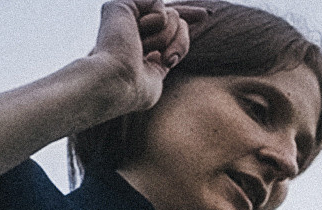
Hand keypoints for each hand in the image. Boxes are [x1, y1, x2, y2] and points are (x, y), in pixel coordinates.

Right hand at [88, 1, 207, 115]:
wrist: (116, 82)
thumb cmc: (135, 90)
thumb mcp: (158, 74)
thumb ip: (165, 55)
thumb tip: (176, 39)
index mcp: (136, 43)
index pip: (168, 25)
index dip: (187, 16)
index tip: (205, 15)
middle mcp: (129, 26)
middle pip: (176, 19)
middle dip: (181, 42)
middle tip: (168, 61)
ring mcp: (124, 15)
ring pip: (172, 15)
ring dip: (167, 39)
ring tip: (143, 51)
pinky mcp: (121, 5)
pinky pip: (160, 8)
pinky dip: (158, 25)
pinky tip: (137, 36)